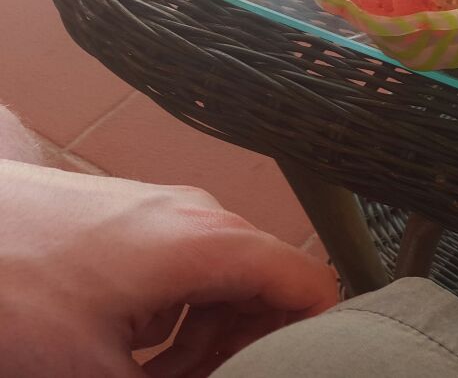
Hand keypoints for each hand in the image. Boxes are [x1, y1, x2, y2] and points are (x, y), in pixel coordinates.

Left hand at [0, 160, 337, 376]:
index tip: (281, 373)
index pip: (311, 286)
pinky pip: (182, 270)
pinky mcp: (132, 217)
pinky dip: (171, 315)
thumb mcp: (98, 370)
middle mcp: (201, 217)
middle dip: (241, 349)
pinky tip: (124, 346)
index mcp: (213, 244)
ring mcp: (165, 211)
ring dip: (202, 339)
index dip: (310, 339)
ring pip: (221, 283)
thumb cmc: (10, 282)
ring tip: (151, 376)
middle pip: (265, 289)